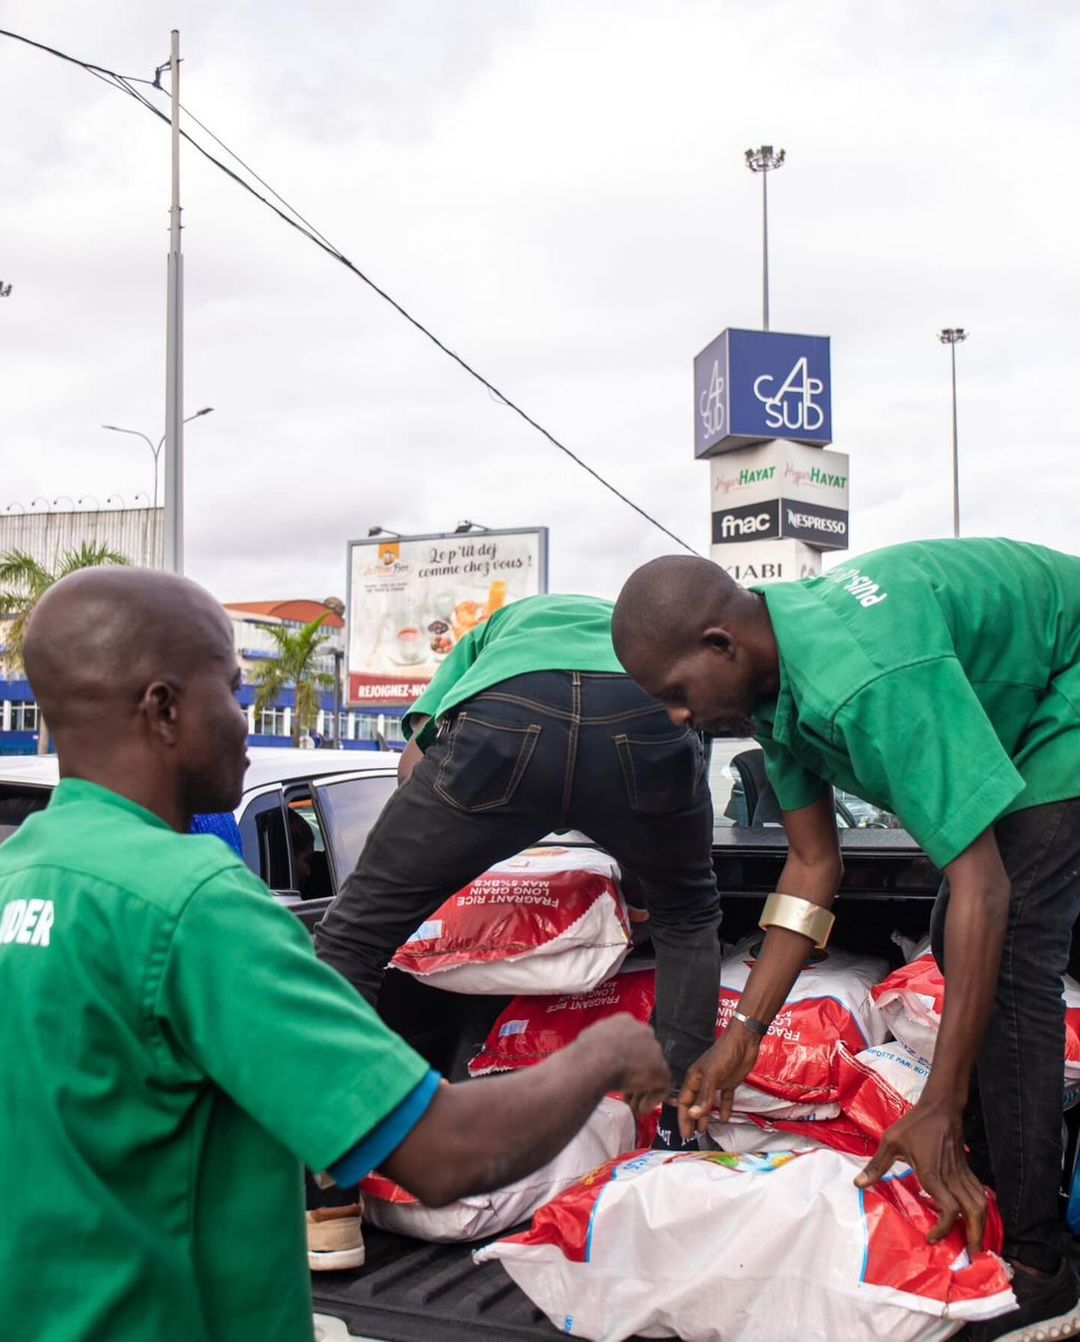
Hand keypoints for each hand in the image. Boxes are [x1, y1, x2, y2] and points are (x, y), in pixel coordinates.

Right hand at [576, 1014, 670, 1114]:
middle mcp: (643, 1031)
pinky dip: (651, 1099)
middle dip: (635, 1074)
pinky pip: (660, 1087)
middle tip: (625, 1091)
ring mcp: (655, 1050)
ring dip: (642, 1089)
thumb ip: (600, 1044)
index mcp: (625, 1021)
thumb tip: (595, 1055)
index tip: (615, 1073)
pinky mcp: (662, 1070)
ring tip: (631, 1105)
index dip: (624, 1060)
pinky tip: (639, 1109)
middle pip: (644, 1056)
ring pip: (653, 1072)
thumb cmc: (586, 1051)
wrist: (596, 1059)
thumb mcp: (589, 1040)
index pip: (631, 1041)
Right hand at [677, 1028, 760, 1138]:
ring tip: (705, 1131)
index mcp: (694, 1078)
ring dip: (706, 1116)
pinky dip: (725, 1109)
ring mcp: (717, 1082)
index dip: (684, 1117)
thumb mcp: (712, 1076)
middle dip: (693, 1119)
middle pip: (695, 1104)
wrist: (744, 1041)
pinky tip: (725, 1120)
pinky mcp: (730, 1082)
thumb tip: (694, 1115)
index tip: (685, 1133)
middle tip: (692, 1136)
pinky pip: (725, 1099)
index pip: (685, 1101)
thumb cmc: (724, 1055)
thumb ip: (704, 1096)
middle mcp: (703, 1081)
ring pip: (708, 1103)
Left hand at [855, 1096, 986, 1256]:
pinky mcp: (967, 1169)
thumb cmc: (915, 1124)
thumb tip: (858, 1184)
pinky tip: (975, 1219)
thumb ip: (877, 1165)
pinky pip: (979, 1193)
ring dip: (982, 1225)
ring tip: (977, 1244)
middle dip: (975, 1235)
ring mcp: (963, 1173)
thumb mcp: (891, 1141)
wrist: (941, 1106)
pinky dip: (980, 1210)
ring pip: (981, 1204)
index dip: (943, 1228)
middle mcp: (952, 1177)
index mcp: (933, 1173)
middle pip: (973, 1211)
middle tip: (971, 1255)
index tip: (931, 1238)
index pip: (948, 1208)